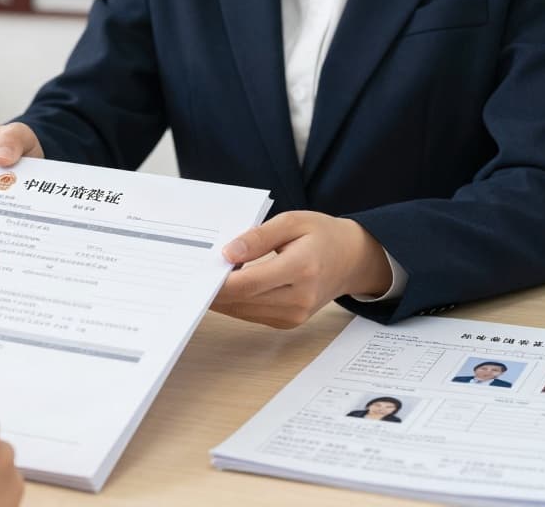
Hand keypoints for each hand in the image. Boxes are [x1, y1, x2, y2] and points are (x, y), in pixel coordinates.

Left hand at [211, 212, 391, 328]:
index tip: (199, 270)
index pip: (251, 282)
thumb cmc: (323, 235)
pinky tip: (225, 288)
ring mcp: (295, 314)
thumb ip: (258, 237)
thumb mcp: (292, 222)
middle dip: (214, 289)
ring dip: (222, 298)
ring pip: (244, 311)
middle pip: (244, 300)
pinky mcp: (289, 322)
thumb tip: (228, 254)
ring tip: (205, 279)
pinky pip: (252, 315)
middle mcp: (300, 297)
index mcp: (302, 268)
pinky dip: (236, 302)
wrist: (352, 260)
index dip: (221, 280)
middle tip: (191, 275)